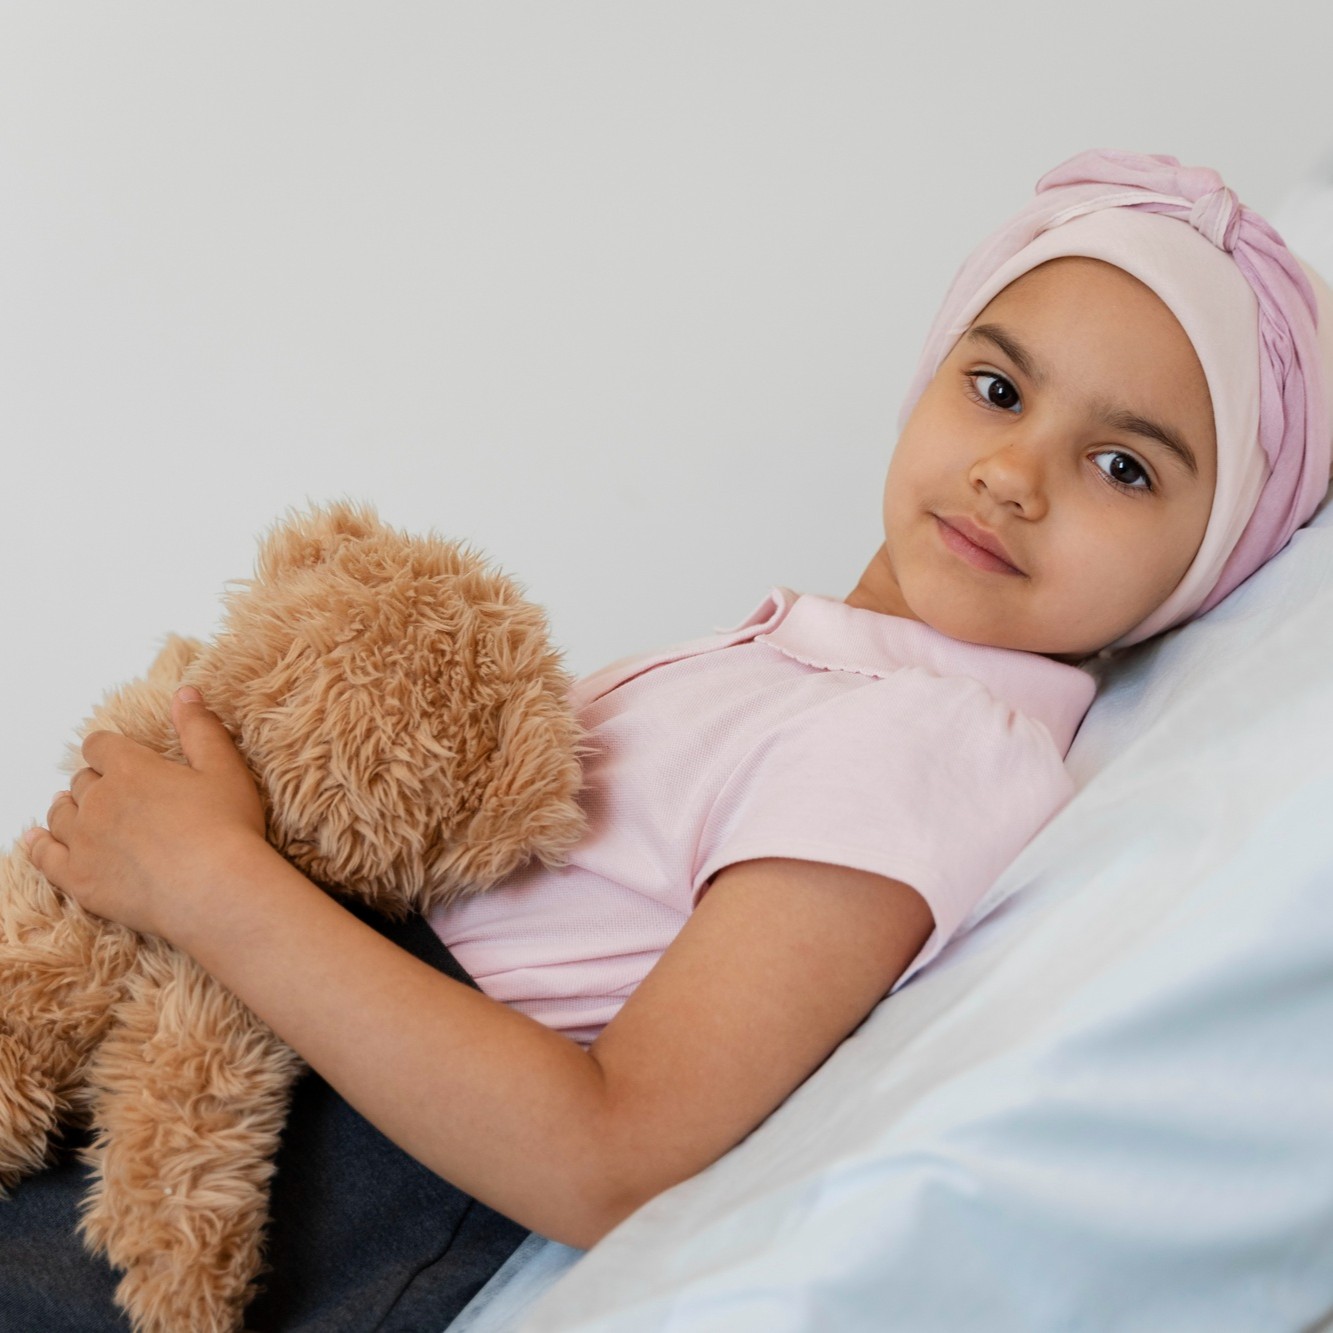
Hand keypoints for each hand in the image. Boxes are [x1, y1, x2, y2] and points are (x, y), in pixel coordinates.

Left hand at [23, 687, 268, 940]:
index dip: (107, 750)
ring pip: (59, 814)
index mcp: (132, 768)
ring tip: (83, 816)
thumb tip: (185, 693)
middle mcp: (99, 799)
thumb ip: (200, 728)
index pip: (100, 746)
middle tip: (116, 796)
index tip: (116, 758)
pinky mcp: (77, 877)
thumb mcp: (224, 769)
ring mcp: (83, 839)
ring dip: (69, 811)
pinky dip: (38, 844)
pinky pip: (42, 855)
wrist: (214, 889)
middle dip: (95, 784)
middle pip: (81, 782)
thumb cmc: (226, 829)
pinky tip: (38, 839)